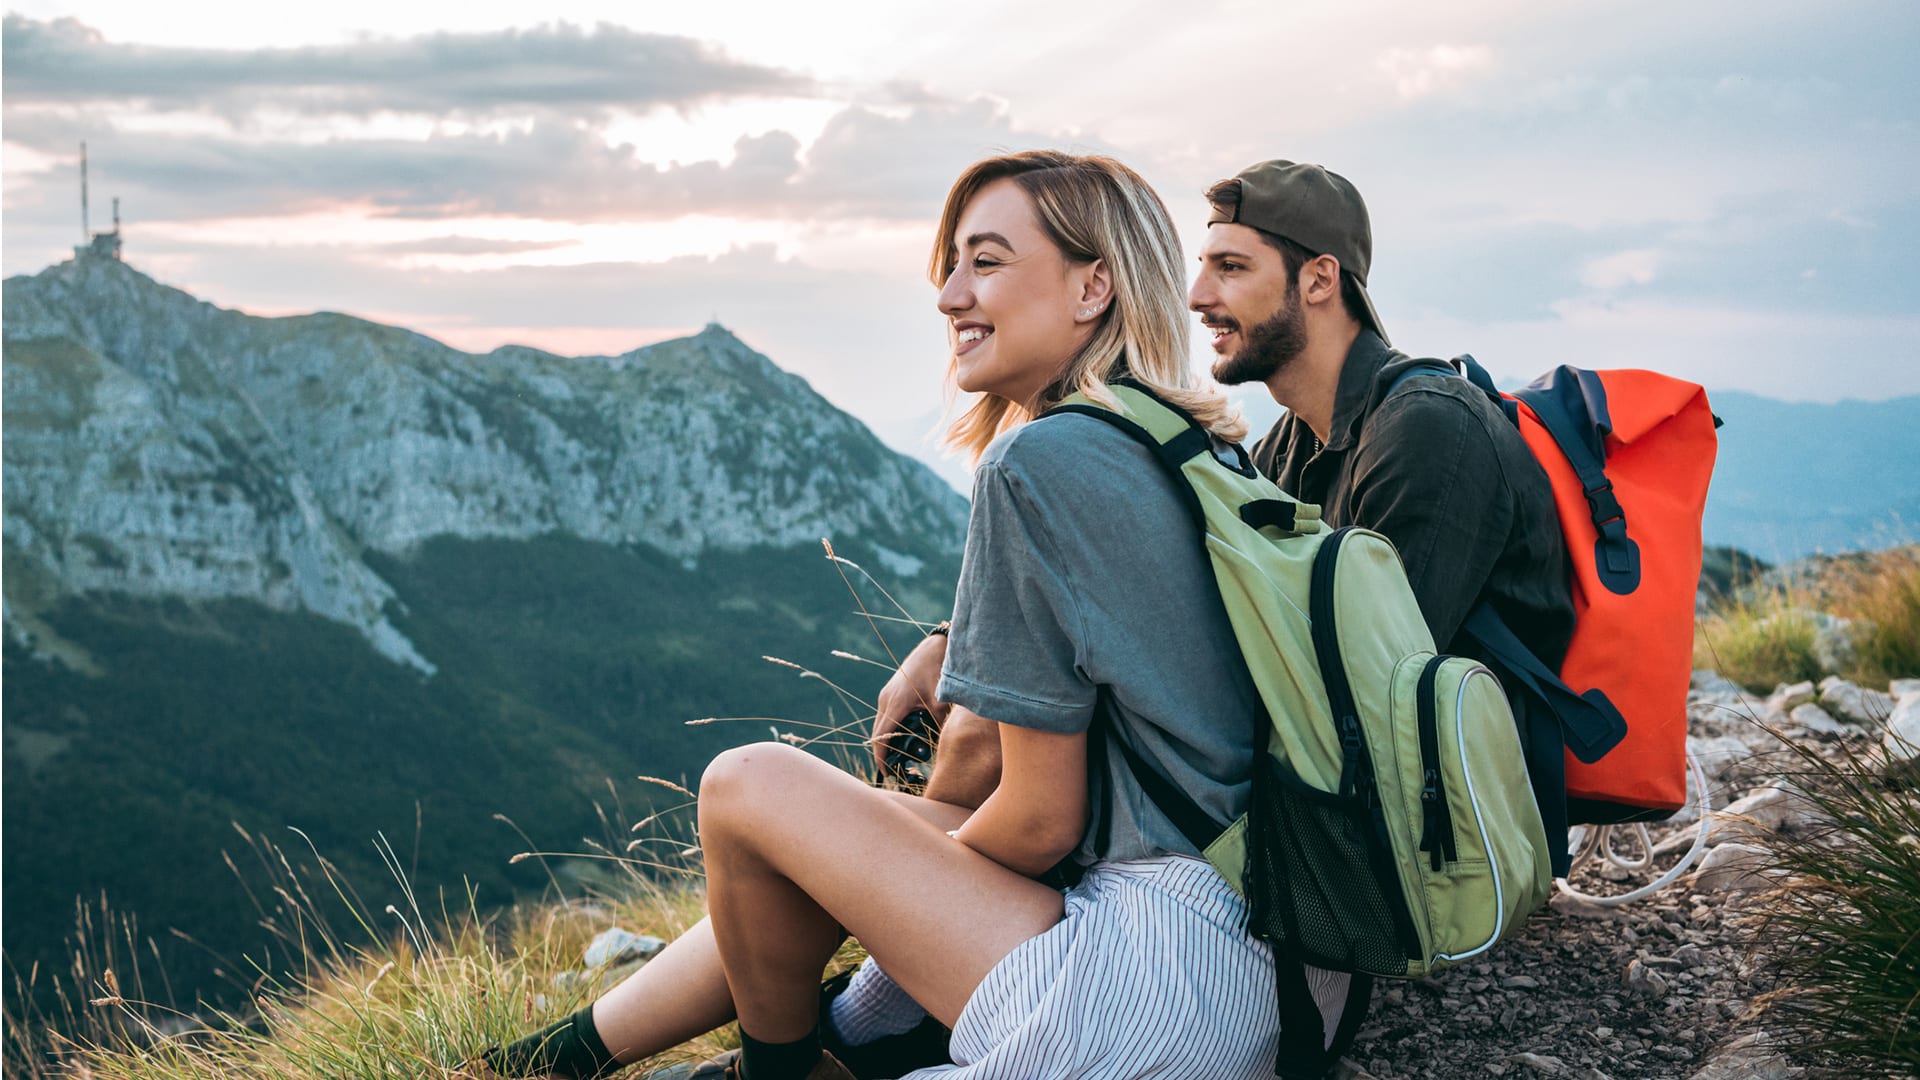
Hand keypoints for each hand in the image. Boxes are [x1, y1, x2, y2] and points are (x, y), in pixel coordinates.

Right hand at [871, 632, 950, 774]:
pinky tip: (901, 737)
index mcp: (896, 703)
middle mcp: (886, 699)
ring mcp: (886, 694)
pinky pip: (885, 715)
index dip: (881, 757)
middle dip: (882, 753)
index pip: (881, 737)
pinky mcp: (890, 691)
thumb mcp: (942, 701)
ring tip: (897, 758)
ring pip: (880, 724)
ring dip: (885, 741)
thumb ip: (939, 724)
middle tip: (893, 771)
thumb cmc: (938, 671)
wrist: (934, 647)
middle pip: (877, 733)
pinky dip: (889, 729)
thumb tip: (941, 745)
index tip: (885, 773)